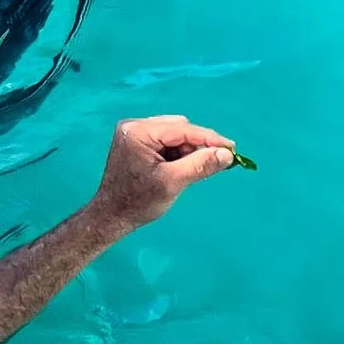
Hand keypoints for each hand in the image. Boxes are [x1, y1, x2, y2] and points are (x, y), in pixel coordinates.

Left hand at [90, 116, 237, 231]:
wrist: (111, 217)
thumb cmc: (138, 203)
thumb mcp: (172, 183)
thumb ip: (200, 165)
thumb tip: (227, 154)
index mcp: (139, 132)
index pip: (182, 129)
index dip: (209, 139)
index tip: (232, 148)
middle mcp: (134, 126)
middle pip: (178, 128)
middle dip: (197, 145)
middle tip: (215, 163)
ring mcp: (134, 133)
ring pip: (173, 135)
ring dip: (188, 150)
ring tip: (194, 170)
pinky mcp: (136, 143)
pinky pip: (165, 142)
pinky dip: (177, 154)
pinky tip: (181, 169)